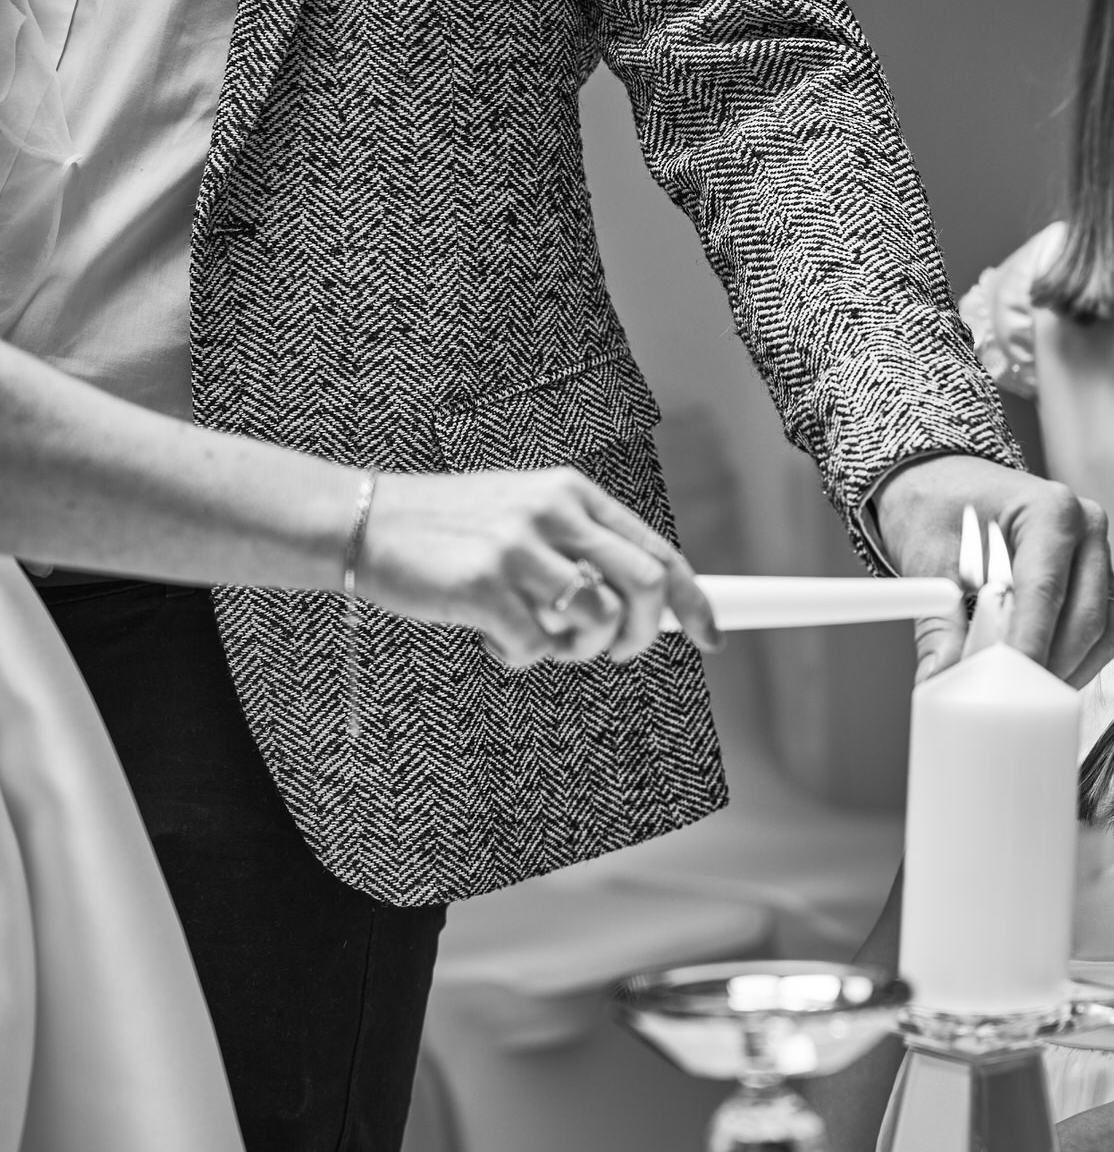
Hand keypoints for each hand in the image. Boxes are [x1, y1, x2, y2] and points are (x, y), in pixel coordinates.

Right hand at [356, 468, 720, 666]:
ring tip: (538, 639)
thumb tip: (645, 606)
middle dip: (643, 635)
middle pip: (648, 585)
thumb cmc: (450, 531)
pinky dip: (522, 657)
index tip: (712, 636)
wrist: (363, 520)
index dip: (694, 600)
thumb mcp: (526, 517)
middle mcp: (554, 512)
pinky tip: (491, 636)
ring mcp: (519, 546)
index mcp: (573, 493)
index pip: (659, 550)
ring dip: (576, 650)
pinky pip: (536, 647)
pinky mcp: (483, 583)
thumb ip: (580, 548)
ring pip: (598, 619)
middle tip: (614, 653)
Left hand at [870, 454, 1113, 685]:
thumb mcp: (929, 563)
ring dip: (1063, 670)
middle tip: (1004, 698)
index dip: (1027, 646)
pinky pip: (1099, 631)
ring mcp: (1097, 554)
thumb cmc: (939, 510)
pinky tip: (1036, 674)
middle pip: (1082, 619)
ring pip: (1099, 632)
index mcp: (1049, 509)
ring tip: (1018, 693)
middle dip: (1045, 667)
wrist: (946, 484)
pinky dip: (1072, 660)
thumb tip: (942, 678)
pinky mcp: (1097, 579)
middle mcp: (1086, 528)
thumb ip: (939, 624)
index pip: (1044, 592)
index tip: (1005, 686)